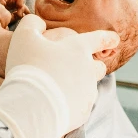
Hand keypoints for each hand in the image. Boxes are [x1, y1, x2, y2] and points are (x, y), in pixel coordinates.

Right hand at [0, 14, 117, 137]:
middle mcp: (88, 70)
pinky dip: (70, 104)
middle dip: (93, 66)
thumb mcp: (23, 36)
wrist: (30, 106)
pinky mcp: (82, 113)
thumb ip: (32, 24)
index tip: (114, 39)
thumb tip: (38, 24)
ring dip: (77, 86)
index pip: (99, 39)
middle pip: (99, 67)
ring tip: (56, 89)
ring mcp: (87, 93)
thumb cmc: (27, 67)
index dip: (107, 38)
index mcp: (78, 49)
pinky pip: (79, 106)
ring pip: (89, 88)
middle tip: (75, 68)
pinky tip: (53, 105)